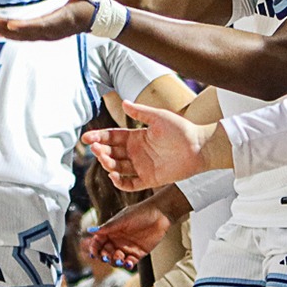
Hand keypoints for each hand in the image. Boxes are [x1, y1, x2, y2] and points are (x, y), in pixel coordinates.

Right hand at [82, 100, 220, 190]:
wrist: (200, 147)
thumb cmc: (182, 130)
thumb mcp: (159, 117)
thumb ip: (141, 113)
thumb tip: (124, 101)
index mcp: (136, 137)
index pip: (112, 138)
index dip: (98, 137)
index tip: (87, 138)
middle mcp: (136, 152)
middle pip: (111, 153)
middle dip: (101, 151)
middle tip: (95, 148)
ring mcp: (141, 166)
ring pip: (117, 168)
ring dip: (108, 164)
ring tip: (104, 159)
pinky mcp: (149, 179)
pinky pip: (130, 184)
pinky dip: (120, 182)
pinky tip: (114, 175)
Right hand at [83, 197, 174, 268]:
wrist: (160, 214)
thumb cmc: (140, 212)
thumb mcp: (122, 219)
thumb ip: (107, 227)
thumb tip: (90, 230)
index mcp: (111, 231)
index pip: (98, 242)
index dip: (94, 248)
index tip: (94, 252)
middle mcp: (117, 240)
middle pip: (106, 253)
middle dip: (105, 256)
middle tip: (107, 256)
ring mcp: (127, 248)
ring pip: (116, 260)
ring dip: (115, 261)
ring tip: (120, 258)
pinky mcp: (138, 253)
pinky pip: (130, 262)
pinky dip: (127, 264)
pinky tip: (128, 262)